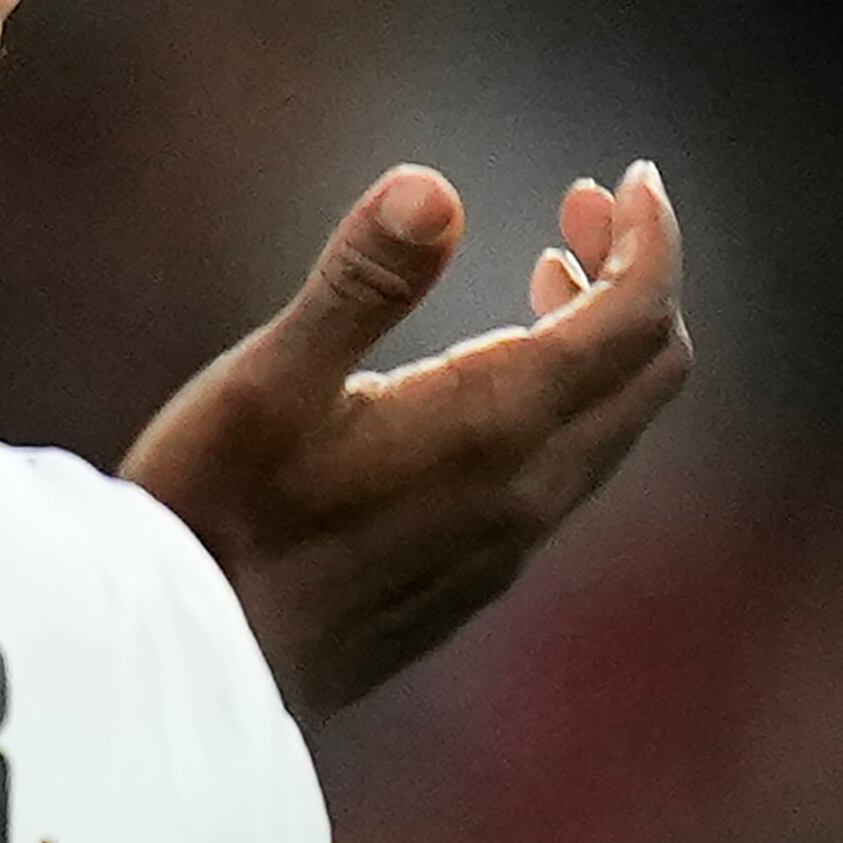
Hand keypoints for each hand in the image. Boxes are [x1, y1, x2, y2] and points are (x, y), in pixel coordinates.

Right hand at [123, 159, 692, 724]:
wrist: (190, 665)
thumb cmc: (215, 513)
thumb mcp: (267, 381)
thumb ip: (360, 283)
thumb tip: (434, 187)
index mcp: (492, 426)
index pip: (635, 317)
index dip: (652, 239)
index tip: (632, 177)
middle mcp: (526, 489)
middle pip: (650, 370)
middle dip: (636, 276)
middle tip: (584, 207)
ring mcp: (506, 541)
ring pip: (613, 423)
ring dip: (602, 338)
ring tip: (544, 271)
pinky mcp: (475, 573)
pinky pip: (568, 469)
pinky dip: (568, 397)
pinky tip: (490, 378)